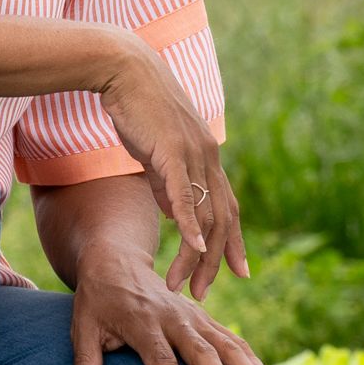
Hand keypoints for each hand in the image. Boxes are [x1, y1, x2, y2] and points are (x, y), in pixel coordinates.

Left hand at [68, 257, 275, 364]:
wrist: (117, 260)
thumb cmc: (97, 300)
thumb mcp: (84, 326)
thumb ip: (86, 360)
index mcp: (143, 322)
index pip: (161, 359)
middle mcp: (174, 318)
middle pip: (202, 354)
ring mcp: (193, 316)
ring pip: (227, 344)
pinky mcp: (203, 317)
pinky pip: (232, 339)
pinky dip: (251, 359)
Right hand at [95, 40, 249, 297]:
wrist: (123, 71)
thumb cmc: (137, 109)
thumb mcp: (156, 154)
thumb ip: (168, 185)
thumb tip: (177, 215)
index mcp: (206, 159)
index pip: (229, 208)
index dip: (236, 242)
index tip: (240, 273)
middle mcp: (208, 158)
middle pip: (223, 219)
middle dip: (218, 261)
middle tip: (205, 293)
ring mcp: (194, 154)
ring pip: (205, 214)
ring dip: (197, 255)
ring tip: (183, 286)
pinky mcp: (172, 151)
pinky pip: (185, 194)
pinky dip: (192, 224)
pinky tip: (193, 247)